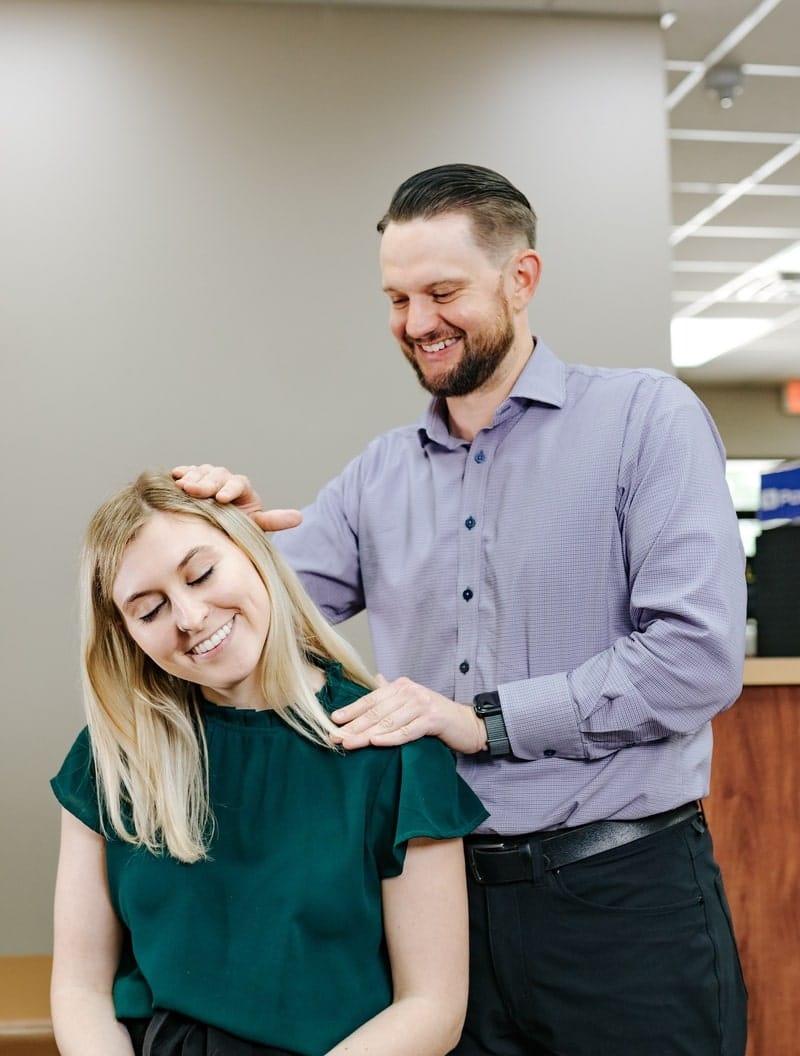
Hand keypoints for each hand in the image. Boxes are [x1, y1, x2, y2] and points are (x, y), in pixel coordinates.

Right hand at [171, 464, 301, 530]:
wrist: (214, 531)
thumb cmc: (236, 529)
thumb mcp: (254, 526)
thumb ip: (272, 520)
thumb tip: (298, 518)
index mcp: (242, 489)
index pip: (238, 483)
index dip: (230, 489)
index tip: (221, 499)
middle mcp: (225, 479)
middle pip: (218, 475)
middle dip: (206, 483)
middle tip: (194, 491)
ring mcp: (208, 477)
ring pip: (202, 471)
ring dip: (193, 478)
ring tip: (183, 487)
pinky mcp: (193, 478)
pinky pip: (188, 471)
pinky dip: (182, 472)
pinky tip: (175, 475)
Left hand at [331, 675, 486, 754]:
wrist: (467, 723)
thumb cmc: (436, 715)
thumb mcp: (412, 701)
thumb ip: (393, 692)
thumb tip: (376, 679)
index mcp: (401, 686)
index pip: (371, 699)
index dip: (351, 710)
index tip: (333, 721)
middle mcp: (410, 691)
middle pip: (376, 711)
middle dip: (354, 725)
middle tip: (335, 737)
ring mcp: (421, 704)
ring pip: (388, 722)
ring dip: (366, 734)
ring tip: (349, 743)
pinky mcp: (432, 719)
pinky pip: (407, 731)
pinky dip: (390, 737)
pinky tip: (376, 742)